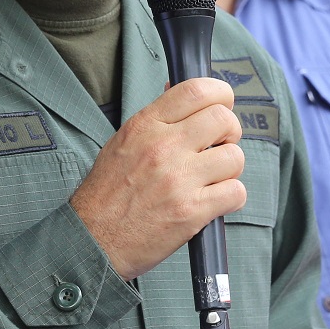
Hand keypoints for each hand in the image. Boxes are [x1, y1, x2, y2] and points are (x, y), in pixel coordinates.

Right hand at [71, 77, 245, 278]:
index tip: (223, 106)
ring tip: (212, 178)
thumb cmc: (108, 192)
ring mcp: (179, 179)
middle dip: (230, 132)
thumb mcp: (124, 142)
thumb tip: (183, 94)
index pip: (196, 90)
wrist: (93, 239)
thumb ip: (157, 119)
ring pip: (234, 157)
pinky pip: (236, 192)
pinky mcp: (191, 211)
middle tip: (219, 146)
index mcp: (146, 125)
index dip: (220, 94)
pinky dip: (231, 197)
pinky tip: (213, 200)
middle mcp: (163, 147)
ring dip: (230, 169)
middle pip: (223, 119)